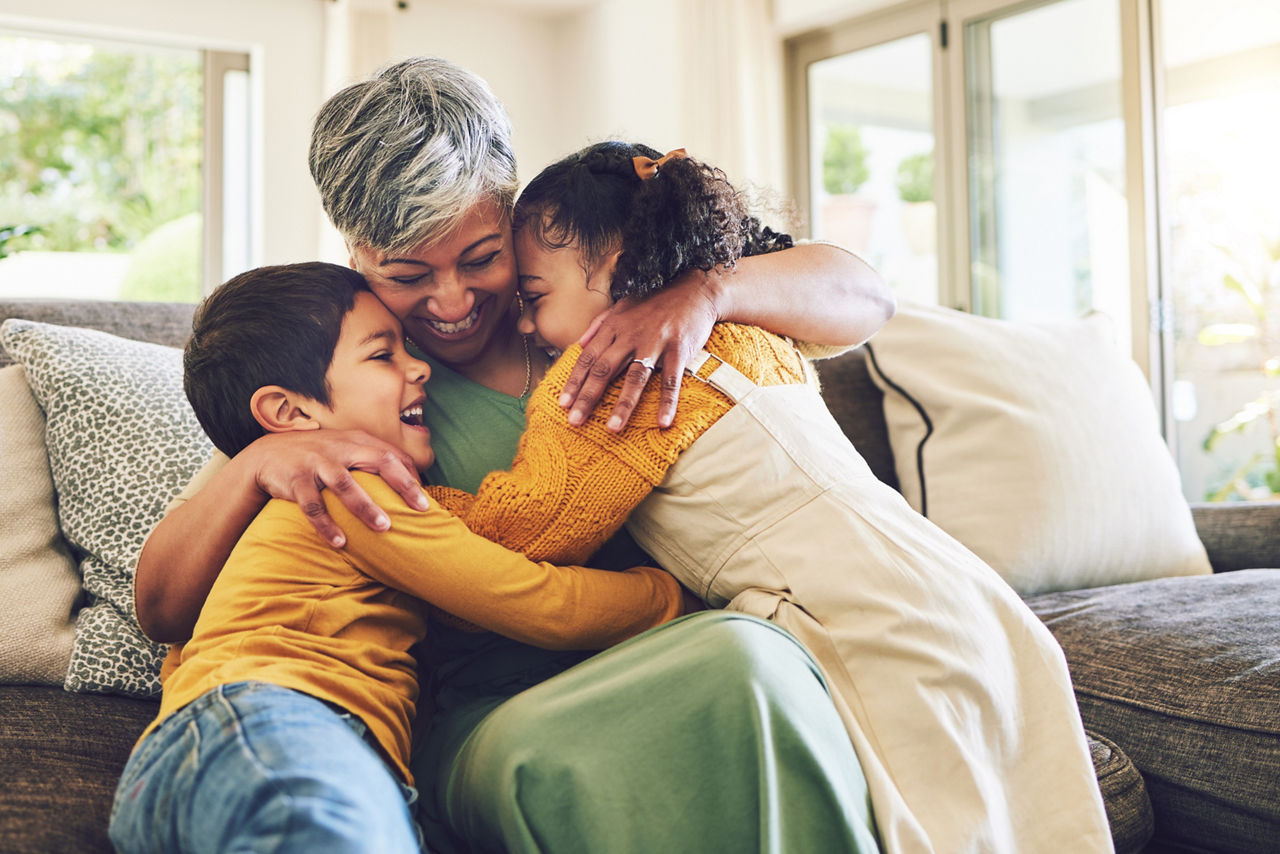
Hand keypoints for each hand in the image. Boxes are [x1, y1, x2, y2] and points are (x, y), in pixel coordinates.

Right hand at [242, 430, 427, 546]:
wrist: (268, 454)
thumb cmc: (318, 457)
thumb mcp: (345, 450)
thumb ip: (372, 460)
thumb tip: (410, 484)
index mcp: (356, 441)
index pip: (392, 454)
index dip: (412, 475)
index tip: (426, 499)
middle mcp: (340, 448)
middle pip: (378, 461)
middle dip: (402, 484)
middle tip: (421, 508)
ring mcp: (317, 463)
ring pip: (345, 484)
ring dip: (365, 506)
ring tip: (384, 528)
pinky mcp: (296, 480)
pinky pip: (313, 505)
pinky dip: (326, 525)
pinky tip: (340, 543)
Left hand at [560, 269, 720, 430]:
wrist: (694, 289)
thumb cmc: (655, 302)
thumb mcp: (622, 306)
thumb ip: (599, 325)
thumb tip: (578, 344)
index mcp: (614, 327)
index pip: (588, 358)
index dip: (574, 381)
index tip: (562, 404)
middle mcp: (630, 335)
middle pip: (604, 370)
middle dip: (588, 397)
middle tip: (575, 421)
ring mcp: (655, 342)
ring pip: (635, 377)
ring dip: (623, 404)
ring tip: (613, 428)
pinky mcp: (678, 349)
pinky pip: (671, 379)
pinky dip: (668, 402)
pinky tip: (663, 422)